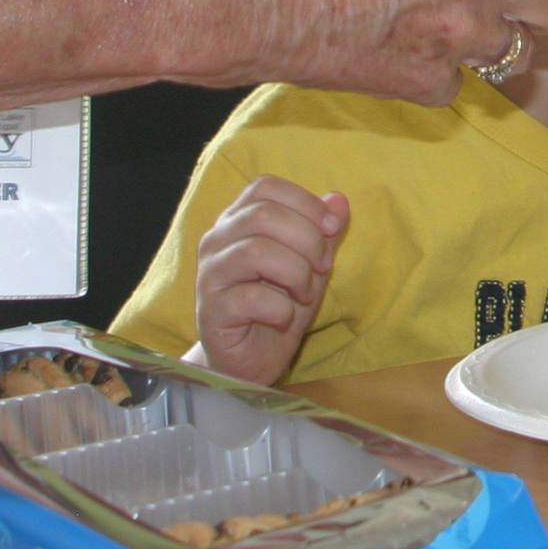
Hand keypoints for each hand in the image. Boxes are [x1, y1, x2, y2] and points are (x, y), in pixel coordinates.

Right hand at [193, 177, 348, 385]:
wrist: (252, 361)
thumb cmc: (279, 305)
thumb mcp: (310, 265)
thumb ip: (323, 232)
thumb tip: (339, 199)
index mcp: (237, 220)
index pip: (266, 187)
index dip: (305, 203)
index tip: (332, 228)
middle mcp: (215, 241)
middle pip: (263, 215)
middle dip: (307, 239)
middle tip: (323, 266)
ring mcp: (209, 276)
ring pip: (256, 251)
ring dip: (295, 273)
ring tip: (304, 294)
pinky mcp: (209, 312)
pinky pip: (251, 298)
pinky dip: (281, 308)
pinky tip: (283, 318)